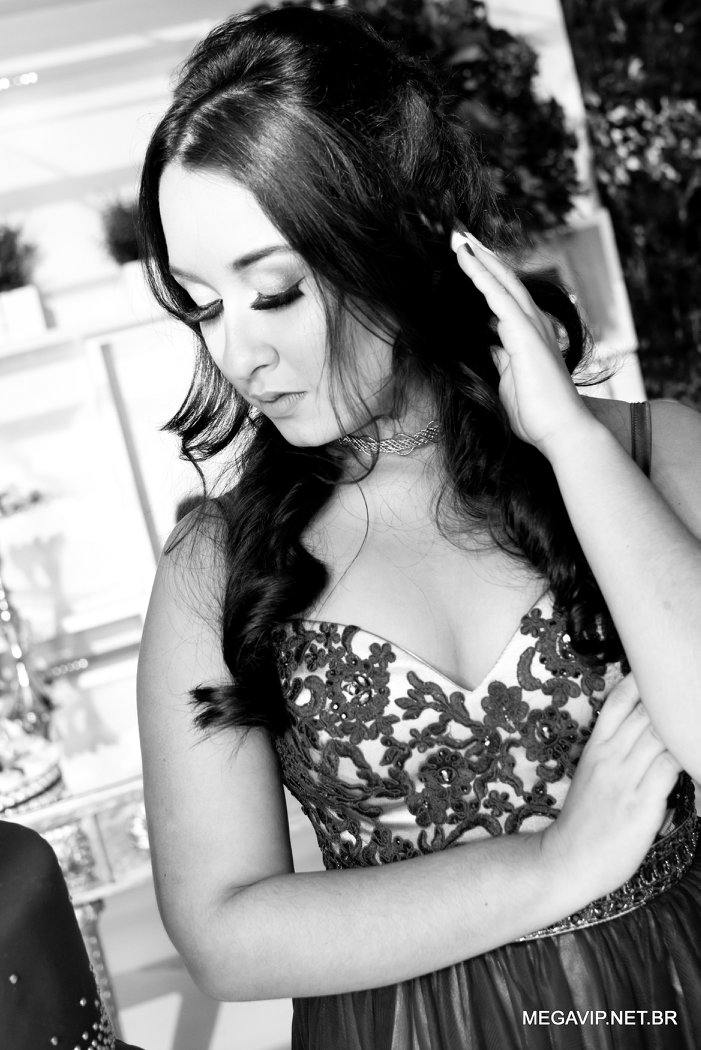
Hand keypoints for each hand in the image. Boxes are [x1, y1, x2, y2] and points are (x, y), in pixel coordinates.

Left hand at [452, 231, 595, 456]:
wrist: (560, 431)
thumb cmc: (537, 415)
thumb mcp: (509, 380)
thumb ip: (501, 358)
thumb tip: (490, 345)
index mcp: (530, 336)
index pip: (504, 300)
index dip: (486, 279)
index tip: (467, 262)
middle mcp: (535, 324)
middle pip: (505, 282)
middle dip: (483, 259)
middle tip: (460, 238)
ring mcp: (532, 326)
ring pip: (502, 281)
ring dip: (480, 258)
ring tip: (458, 238)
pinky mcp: (524, 333)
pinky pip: (498, 295)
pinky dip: (480, 274)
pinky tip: (465, 257)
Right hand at [540, 672, 681, 900]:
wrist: (570, 859)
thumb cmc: (585, 820)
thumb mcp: (591, 775)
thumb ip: (616, 751)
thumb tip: (647, 734)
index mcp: (596, 747)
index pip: (619, 701)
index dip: (641, 681)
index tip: (660, 669)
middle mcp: (610, 756)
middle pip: (647, 712)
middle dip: (671, 699)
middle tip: (689, 687)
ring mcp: (626, 778)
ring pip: (663, 736)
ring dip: (684, 728)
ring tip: (696, 719)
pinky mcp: (642, 802)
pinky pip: (671, 769)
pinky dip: (688, 761)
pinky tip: (695, 759)